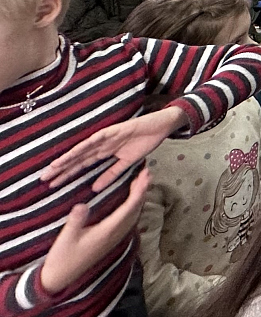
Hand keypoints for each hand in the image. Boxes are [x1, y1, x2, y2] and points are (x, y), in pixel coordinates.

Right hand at [39, 169, 151, 294]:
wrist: (61, 277)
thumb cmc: (62, 257)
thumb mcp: (66, 237)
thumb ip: (75, 221)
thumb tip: (82, 205)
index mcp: (107, 232)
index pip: (128, 208)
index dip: (138, 192)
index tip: (145, 177)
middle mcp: (116, 234)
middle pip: (135, 209)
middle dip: (142, 191)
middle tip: (147, 173)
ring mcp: (115, 238)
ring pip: (134, 215)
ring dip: (139, 198)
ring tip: (142, 182)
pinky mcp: (111, 240)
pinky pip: (128, 220)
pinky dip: (133, 207)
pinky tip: (132, 201)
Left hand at [42, 107, 187, 190]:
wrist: (160, 127)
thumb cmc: (145, 142)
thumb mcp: (127, 164)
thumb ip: (111, 174)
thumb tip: (95, 188)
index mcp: (103, 153)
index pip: (81, 165)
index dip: (67, 174)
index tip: (53, 184)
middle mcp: (100, 145)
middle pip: (76, 159)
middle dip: (61, 169)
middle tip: (44, 179)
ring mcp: (105, 138)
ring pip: (82, 150)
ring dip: (67, 158)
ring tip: (53, 167)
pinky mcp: (112, 131)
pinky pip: (95, 139)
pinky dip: (84, 146)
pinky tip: (73, 153)